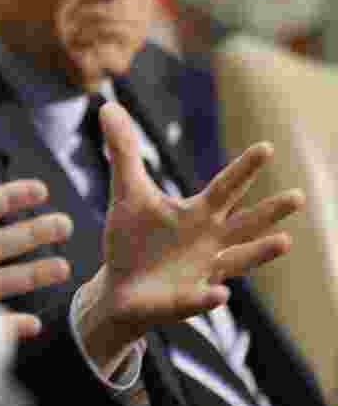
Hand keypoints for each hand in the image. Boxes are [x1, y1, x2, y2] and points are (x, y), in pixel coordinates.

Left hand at [76, 102, 303, 372]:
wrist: (119, 287)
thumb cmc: (132, 239)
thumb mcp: (127, 193)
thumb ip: (123, 152)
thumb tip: (108, 105)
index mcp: (198, 214)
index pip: (225, 187)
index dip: (243, 169)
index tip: (266, 146)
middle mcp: (210, 242)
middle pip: (244, 223)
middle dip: (269, 212)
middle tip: (297, 195)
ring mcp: (202, 272)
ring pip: (237, 261)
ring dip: (259, 253)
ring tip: (284, 241)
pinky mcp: (184, 300)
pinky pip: (197, 299)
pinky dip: (207, 297)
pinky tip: (219, 293)